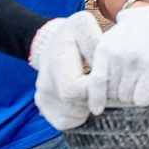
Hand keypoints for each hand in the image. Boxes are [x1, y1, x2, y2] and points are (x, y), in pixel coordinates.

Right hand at [29, 11, 102, 129]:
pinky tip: (86, 98)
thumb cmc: (75, 34)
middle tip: (106, 86)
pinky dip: (81, 116)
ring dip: (91, 106)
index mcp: (55, 60)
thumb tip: (105, 66)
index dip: (96, 88)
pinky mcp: (43, 106)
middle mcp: (44, 81)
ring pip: (73, 116)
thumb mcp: (84, 25)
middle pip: (75, 105)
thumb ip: (95, 42)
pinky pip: (66, 123)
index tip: (107, 79)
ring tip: (97, 89)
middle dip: (97, 98)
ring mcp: (42, 95)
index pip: (73, 89)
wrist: (53, 41)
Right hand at [86, 6, 148, 113]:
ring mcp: (117, 55)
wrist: (143, 20)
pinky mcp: (102, 50)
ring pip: (111, 92)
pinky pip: (96, 81)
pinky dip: (95, 98)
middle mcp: (134, 59)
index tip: (140, 94)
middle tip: (129, 86)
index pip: (143, 100)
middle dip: (127, 96)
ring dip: (114, 94)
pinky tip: (96, 108)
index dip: (141, 100)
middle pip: (125, 97)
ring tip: (120, 85)